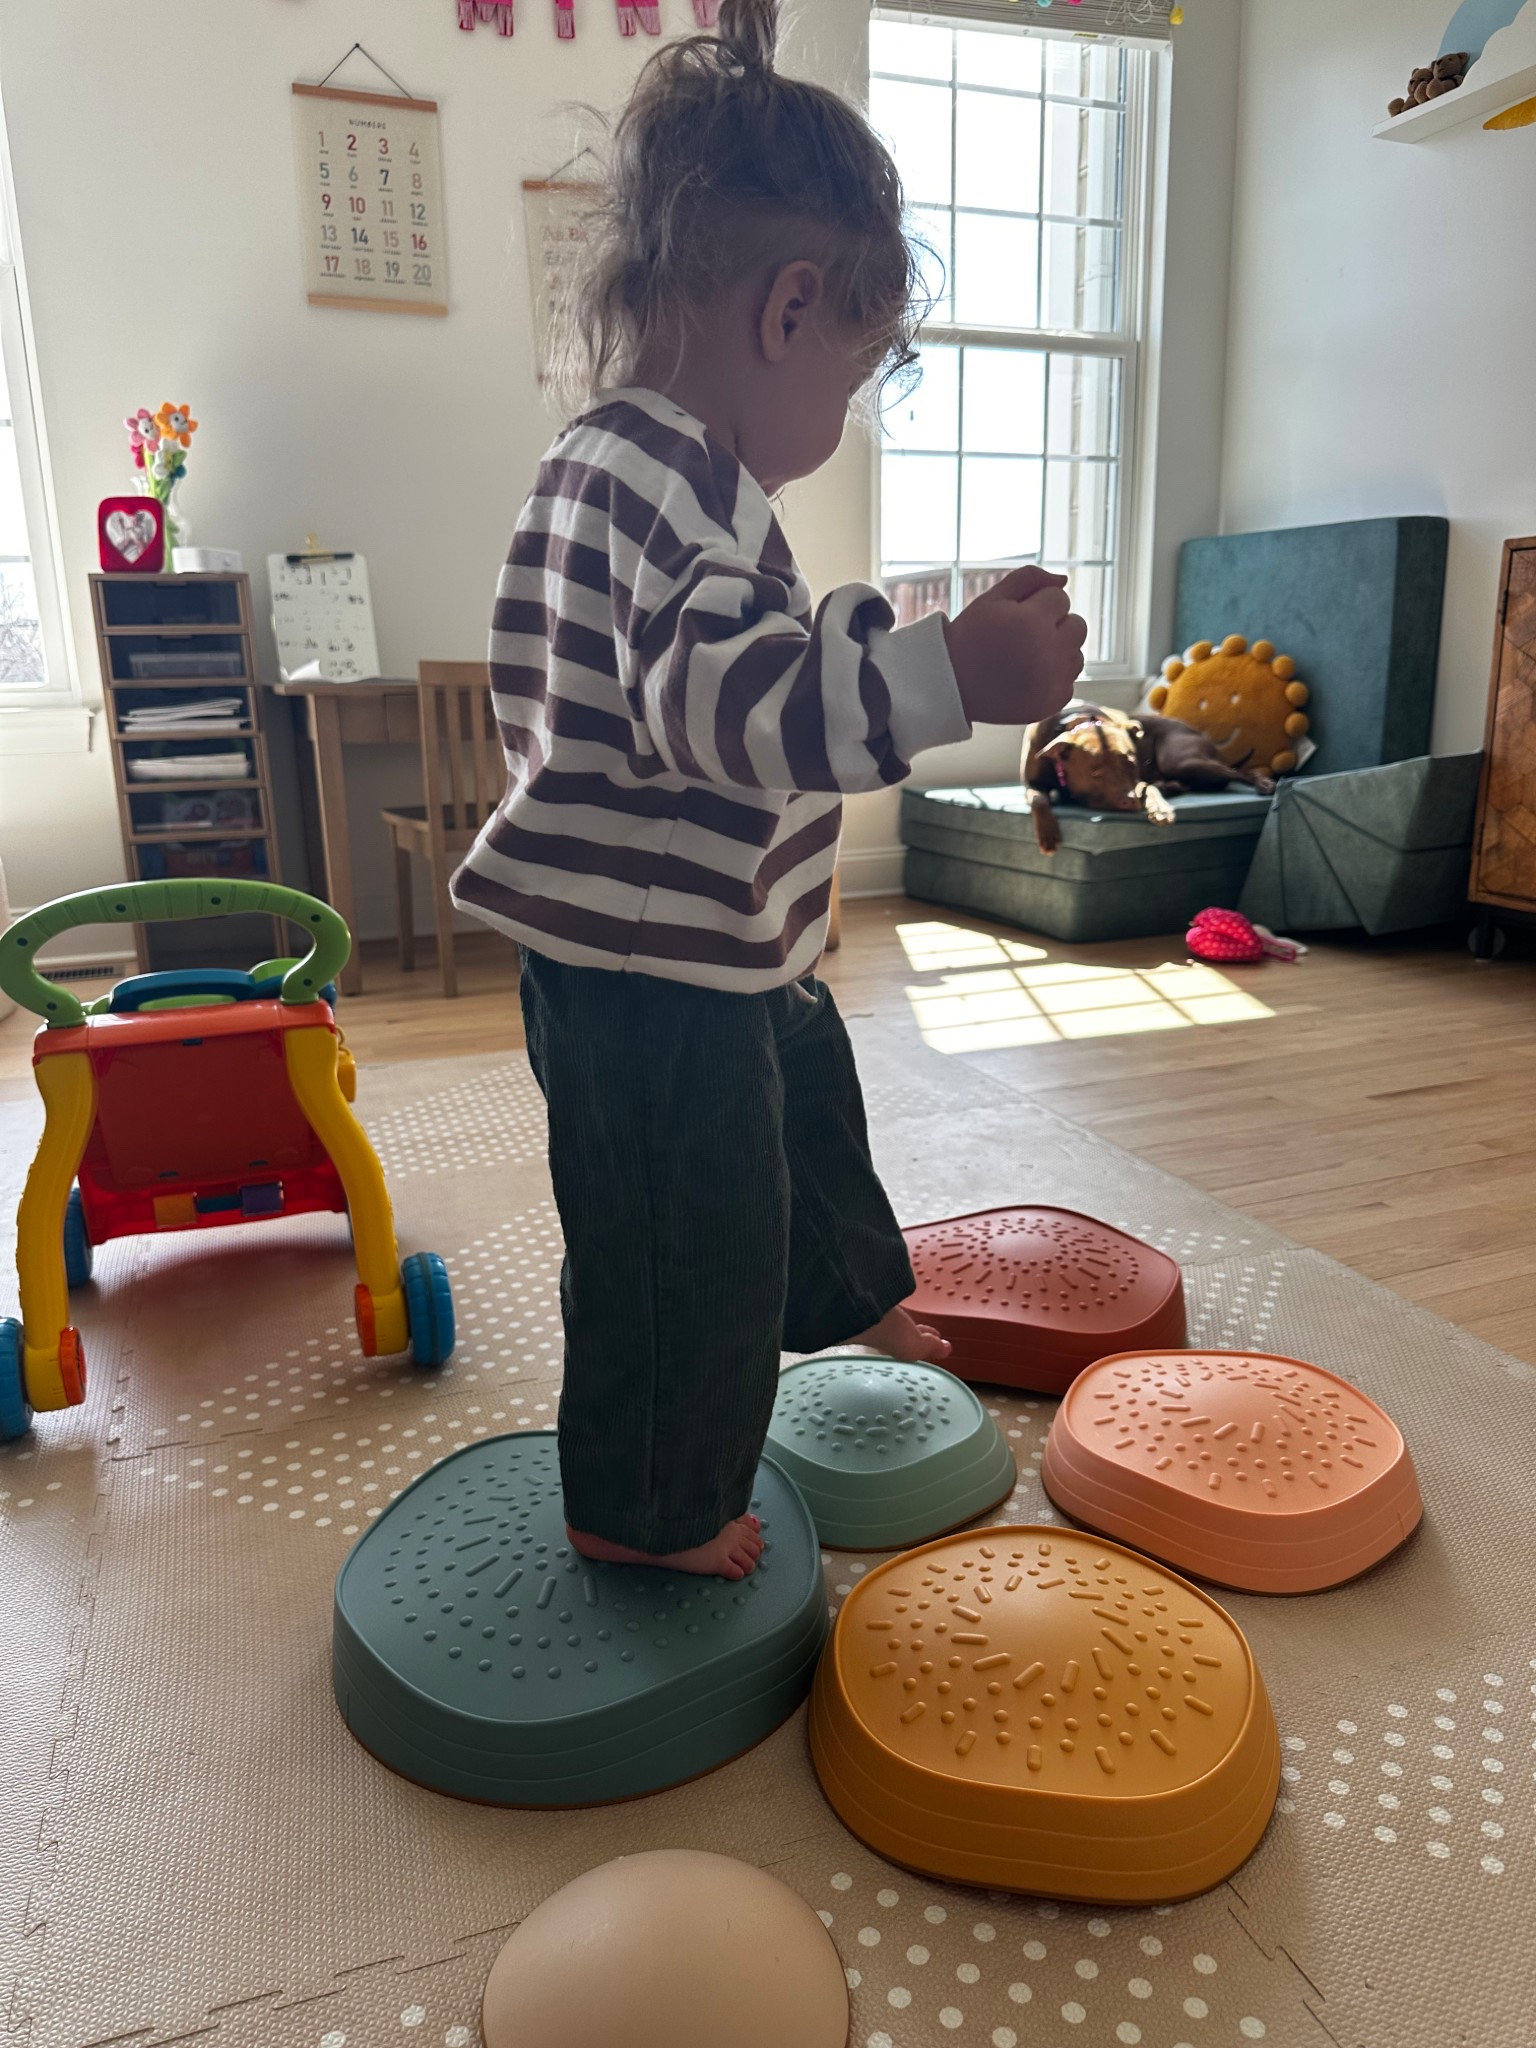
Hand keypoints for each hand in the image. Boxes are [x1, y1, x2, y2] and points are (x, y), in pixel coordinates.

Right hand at [943, 567, 1087, 725]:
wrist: (951, 685)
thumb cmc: (971, 636)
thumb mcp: (992, 599)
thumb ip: (1029, 578)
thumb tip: (1064, 580)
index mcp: (1032, 622)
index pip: (1060, 598)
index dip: (1036, 604)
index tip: (1013, 618)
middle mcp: (1049, 652)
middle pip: (1077, 625)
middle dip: (1055, 626)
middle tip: (1022, 638)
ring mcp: (1053, 681)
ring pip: (1076, 654)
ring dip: (1057, 652)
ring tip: (1025, 658)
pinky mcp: (1053, 702)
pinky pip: (1069, 680)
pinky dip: (1053, 679)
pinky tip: (1026, 678)